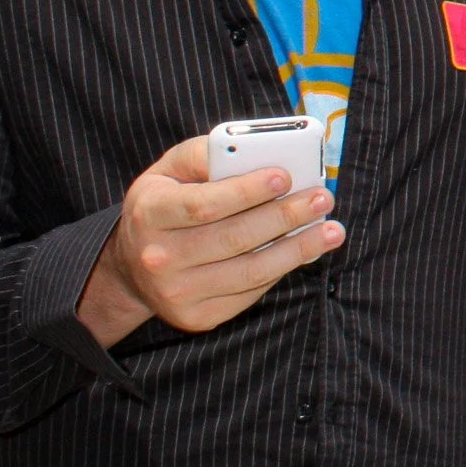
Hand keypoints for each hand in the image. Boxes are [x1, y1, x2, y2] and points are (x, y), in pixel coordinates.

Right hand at [76, 136, 342, 347]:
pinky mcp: (198, 317)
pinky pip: (251, 291)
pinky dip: (283, 268)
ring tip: (332, 230)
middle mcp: (158, 258)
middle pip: (234, 238)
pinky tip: (307, 250)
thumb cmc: (164, 205)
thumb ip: (204, 155)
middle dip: (285, 217)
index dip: (247, 191)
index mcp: (150, 213)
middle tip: (323, 198)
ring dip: (298, 249)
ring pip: (250, 270)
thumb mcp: (168, 171)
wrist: (132, 265)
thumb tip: (255, 149)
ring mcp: (178, 293)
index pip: (204, 204)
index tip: (286, 177)